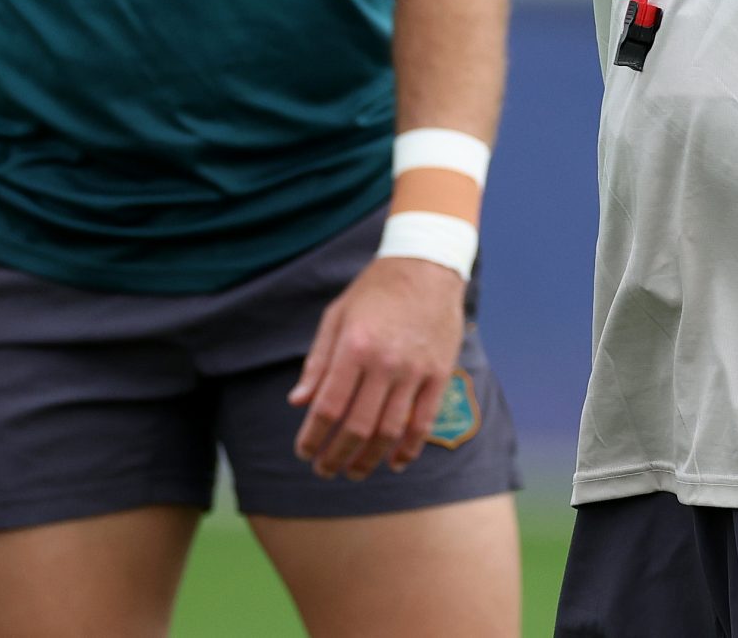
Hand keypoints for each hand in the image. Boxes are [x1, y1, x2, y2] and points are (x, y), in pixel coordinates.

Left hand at [289, 256, 465, 478]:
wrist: (425, 265)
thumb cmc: (373, 290)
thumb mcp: (335, 316)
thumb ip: (317, 362)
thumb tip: (298, 402)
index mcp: (353, 346)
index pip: (328, 406)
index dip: (312, 436)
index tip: (304, 452)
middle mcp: (384, 362)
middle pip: (357, 426)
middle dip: (336, 456)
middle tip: (324, 470)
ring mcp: (415, 370)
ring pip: (390, 431)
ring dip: (369, 459)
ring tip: (353, 472)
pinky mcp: (439, 373)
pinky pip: (423, 422)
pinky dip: (409, 448)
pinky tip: (394, 462)